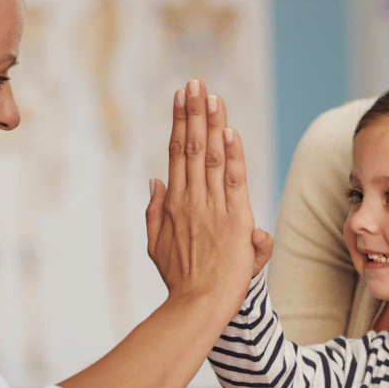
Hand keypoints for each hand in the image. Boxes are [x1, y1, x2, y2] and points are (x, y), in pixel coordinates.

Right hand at [144, 80, 271, 303]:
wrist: (198, 305)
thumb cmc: (181, 280)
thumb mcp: (157, 245)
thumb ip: (155, 212)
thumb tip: (154, 181)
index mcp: (174, 203)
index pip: (177, 154)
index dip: (180, 123)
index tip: (181, 98)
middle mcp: (191, 200)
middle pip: (191, 147)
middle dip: (193, 112)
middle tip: (194, 82)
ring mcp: (211, 208)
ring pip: (210, 157)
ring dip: (211, 124)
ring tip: (210, 95)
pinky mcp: (234, 219)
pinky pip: (232, 180)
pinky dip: (231, 155)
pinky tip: (229, 131)